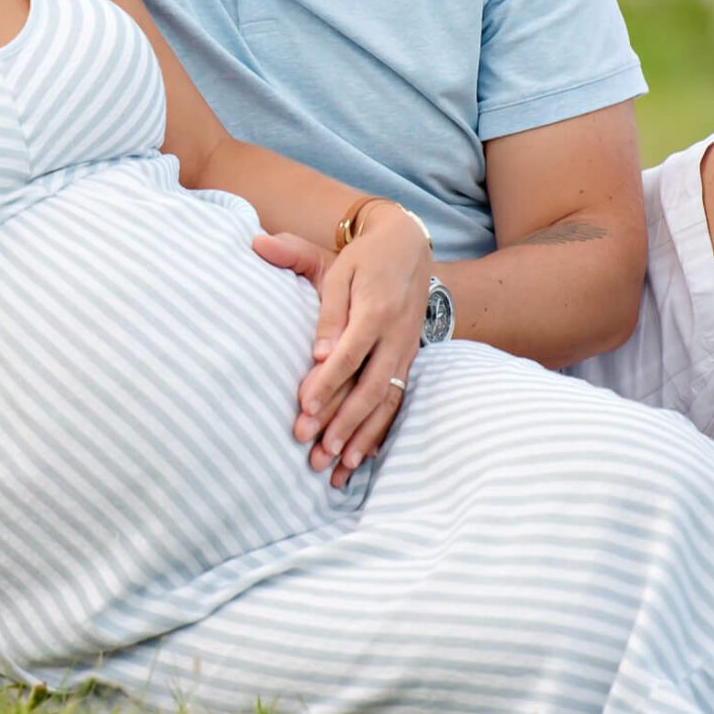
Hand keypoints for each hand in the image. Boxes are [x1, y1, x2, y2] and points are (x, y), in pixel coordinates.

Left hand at [251, 206, 432, 487]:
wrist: (408, 246)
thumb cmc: (364, 259)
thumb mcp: (338, 269)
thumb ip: (326, 310)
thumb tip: (315, 352)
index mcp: (376, 312)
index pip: (349, 355)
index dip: (327, 384)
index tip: (304, 409)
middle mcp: (397, 337)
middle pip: (371, 387)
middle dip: (344, 423)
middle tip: (316, 452)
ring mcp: (407, 351)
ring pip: (388, 401)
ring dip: (364, 436)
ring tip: (340, 466)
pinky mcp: (409, 359)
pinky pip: (398, 400)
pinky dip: (382, 429)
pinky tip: (366, 456)